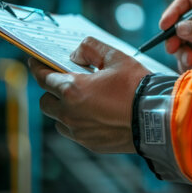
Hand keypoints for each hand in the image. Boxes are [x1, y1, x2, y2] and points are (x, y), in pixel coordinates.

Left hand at [28, 37, 149, 153]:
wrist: (156, 118)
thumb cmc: (137, 86)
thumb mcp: (116, 56)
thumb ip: (90, 48)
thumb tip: (75, 55)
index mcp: (72, 90)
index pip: (43, 77)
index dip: (37, 68)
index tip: (35, 63)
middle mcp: (70, 113)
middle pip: (46, 102)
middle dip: (51, 91)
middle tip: (64, 83)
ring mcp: (79, 132)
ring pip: (59, 120)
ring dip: (64, 110)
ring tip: (81, 101)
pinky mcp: (90, 144)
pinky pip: (75, 132)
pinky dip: (78, 123)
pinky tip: (94, 115)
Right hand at [160, 0, 191, 72]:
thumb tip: (180, 27)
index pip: (187, 3)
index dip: (174, 12)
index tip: (165, 24)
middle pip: (178, 26)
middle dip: (174, 38)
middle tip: (173, 48)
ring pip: (179, 46)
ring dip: (184, 55)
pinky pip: (185, 62)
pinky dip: (191, 66)